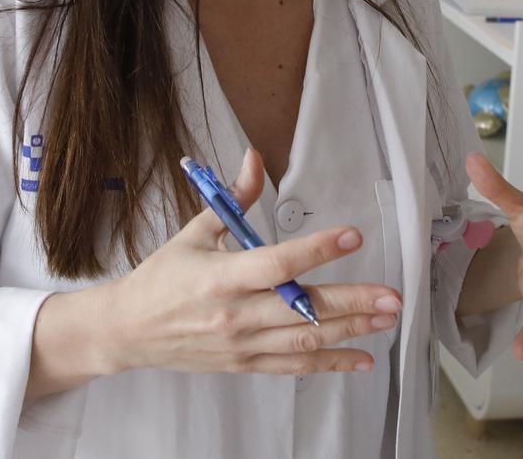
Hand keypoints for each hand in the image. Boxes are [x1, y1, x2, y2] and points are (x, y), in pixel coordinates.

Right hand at [88, 148, 403, 376]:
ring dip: (351, 330)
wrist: (129, 331)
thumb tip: (255, 157)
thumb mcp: (194, 231)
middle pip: (302, 309)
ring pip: (305, 340)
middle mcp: (235, 314)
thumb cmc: (162, 277)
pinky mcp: (245, 363)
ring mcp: (242, 343)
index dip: (317, 250)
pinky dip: (330, 363)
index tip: (353, 235)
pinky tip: (361, 358)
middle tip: (393, 295)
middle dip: (352, 302)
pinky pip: (294, 366)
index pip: (277, 263)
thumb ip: (234, 198)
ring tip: (387, 318)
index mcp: (221, 276)